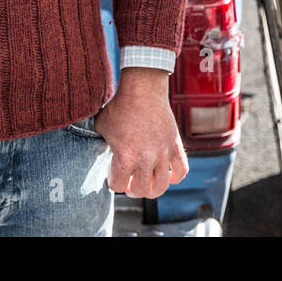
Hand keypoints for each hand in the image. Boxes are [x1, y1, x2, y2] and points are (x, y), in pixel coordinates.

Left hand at [93, 68, 188, 198]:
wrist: (143, 89)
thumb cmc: (119, 106)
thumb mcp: (102, 128)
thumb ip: (101, 146)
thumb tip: (100, 156)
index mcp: (125, 156)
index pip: (118, 186)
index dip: (114, 182)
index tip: (114, 176)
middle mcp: (146, 158)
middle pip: (141, 191)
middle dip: (133, 189)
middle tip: (130, 182)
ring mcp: (163, 152)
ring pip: (162, 186)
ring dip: (153, 189)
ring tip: (148, 182)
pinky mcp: (175, 145)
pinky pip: (181, 171)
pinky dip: (175, 177)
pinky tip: (166, 173)